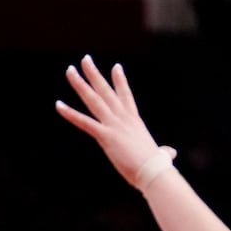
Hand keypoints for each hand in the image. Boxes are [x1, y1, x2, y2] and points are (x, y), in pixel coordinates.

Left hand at [56, 56, 176, 188]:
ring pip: (93, 99)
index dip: (120, 81)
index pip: (126, 96)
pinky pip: (84, 122)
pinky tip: (58, 105)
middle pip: (106, 91)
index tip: (115, 67)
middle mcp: (123, 118)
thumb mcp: (161, 156)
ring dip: (80, 84)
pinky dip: (70, 113)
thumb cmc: (158, 167)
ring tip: (70, 70)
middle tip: (85, 59)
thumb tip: (171, 154)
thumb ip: (164, 152)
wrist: (154, 171)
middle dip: (94, 74)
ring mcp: (114, 125)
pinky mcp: (106, 136)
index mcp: (135, 121)